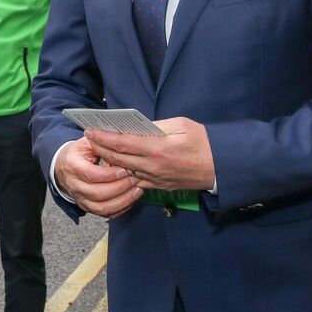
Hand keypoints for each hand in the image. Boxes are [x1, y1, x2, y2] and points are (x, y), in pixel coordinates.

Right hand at [54, 137, 140, 217]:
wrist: (64, 166)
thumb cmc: (79, 152)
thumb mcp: (87, 142)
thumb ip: (102, 143)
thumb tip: (119, 144)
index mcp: (72, 165)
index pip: (91, 174)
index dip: (109, 174)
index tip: (125, 169)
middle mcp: (74, 185)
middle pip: (97, 193)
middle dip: (120, 187)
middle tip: (135, 178)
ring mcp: (80, 198)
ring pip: (102, 207)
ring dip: (123, 200)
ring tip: (136, 190)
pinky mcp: (87, 207)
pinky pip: (105, 214)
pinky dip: (120, 208)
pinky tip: (131, 199)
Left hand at [85, 117, 215, 191]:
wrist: (221, 168)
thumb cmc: (204, 142)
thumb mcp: (181, 125)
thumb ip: (156, 126)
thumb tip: (137, 127)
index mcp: (157, 149)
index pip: (122, 143)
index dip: (103, 137)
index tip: (91, 129)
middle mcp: (152, 166)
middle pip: (118, 158)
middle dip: (101, 147)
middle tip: (89, 138)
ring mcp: (155, 179)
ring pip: (124, 171)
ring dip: (109, 160)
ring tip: (99, 149)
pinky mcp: (159, 186)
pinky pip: (135, 180)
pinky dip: (123, 171)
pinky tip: (116, 164)